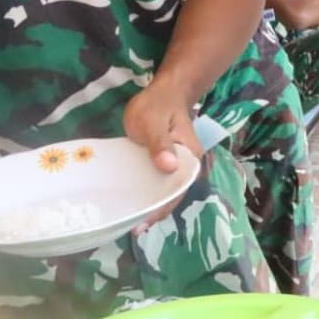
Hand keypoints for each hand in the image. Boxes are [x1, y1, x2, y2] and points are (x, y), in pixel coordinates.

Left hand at [122, 78, 201, 230]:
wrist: (165, 92)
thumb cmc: (158, 105)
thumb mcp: (154, 121)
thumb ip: (160, 143)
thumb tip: (169, 166)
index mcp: (190, 159)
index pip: (177, 191)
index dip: (160, 209)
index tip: (141, 223)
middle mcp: (186, 168)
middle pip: (172, 196)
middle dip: (153, 213)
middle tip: (130, 227)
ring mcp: (176, 167)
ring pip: (164, 192)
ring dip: (149, 206)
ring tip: (129, 220)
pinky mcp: (165, 165)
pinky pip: (157, 184)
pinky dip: (146, 194)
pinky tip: (131, 203)